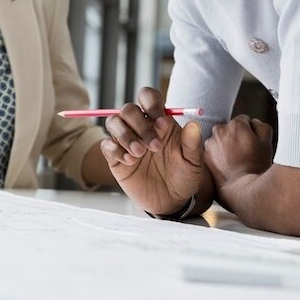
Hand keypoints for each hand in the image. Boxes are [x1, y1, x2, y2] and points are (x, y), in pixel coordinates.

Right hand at [100, 87, 203, 215]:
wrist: (171, 202)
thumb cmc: (183, 177)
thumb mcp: (193, 162)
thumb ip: (192, 143)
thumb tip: (193, 124)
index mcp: (159, 121)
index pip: (148, 97)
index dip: (151, 105)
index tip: (162, 124)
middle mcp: (140, 127)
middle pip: (128, 109)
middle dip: (139, 124)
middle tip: (154, 147)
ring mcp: (126, 141)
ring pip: (113, 122)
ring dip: (125, 135)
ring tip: (139, 154)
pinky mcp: (115, 158)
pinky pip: (106, 145)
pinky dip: (115, 150)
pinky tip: (129, 162)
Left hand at [204, 115, 272, 190]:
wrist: (241, 190)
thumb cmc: (255, 167)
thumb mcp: (267, 143)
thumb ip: (261, 126)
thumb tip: (254, 123)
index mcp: (236, 125)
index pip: (243, 121)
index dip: (250, 132)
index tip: (251, 142)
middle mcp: (219, 131)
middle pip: (229, 130)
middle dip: (236, 138)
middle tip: (244, 153)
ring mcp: (209, 144)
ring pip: (219, 140)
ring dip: (225, 146)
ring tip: (235, 161)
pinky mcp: (203, 156)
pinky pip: (212, 152)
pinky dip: (217, 156)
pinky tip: (226, 166)